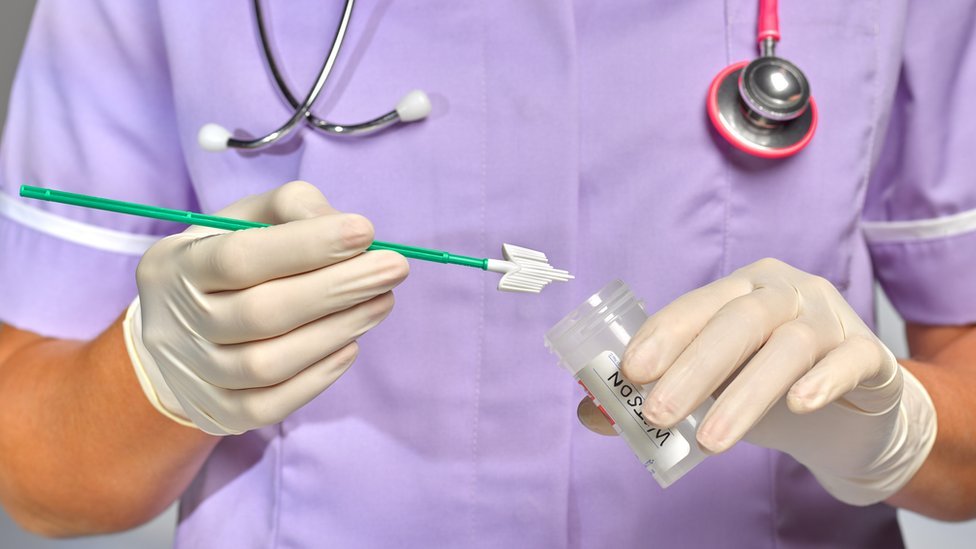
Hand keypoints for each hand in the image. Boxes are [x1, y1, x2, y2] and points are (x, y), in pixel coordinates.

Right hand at [124, 181, 408, 434]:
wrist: (175, 331)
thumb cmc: (225, 260)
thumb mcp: (244, 219)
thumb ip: (292, 209)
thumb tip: (348, 230)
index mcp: (176, 266)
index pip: (239, 257)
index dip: (307, 245)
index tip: (365, 231)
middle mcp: (176, 324)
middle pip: (261, 313)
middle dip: (337, 289)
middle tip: (394, 268)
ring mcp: (195, 375)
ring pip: (268, 364)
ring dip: (337, 330)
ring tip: (382, 301)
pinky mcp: (217, 414)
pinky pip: (270, 405)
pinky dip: (318, 376)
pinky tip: (351, 345)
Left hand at [578, 258, 936, 504]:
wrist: (850, 412)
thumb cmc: (767, 387)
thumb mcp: (712, 388)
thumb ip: (659, 393)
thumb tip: (591, 413)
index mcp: (740, 290)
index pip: (696, 306)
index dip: (662, 336)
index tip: (629, 373)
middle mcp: (785, 293)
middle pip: (738, 321)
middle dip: (693, 368)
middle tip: (657, 414)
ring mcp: (830, 318)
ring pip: (788, 346)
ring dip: (745, 395)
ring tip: (709, 442)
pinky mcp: (870, 354)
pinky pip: (850, 359)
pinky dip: (823, 380)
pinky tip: (799, 405)